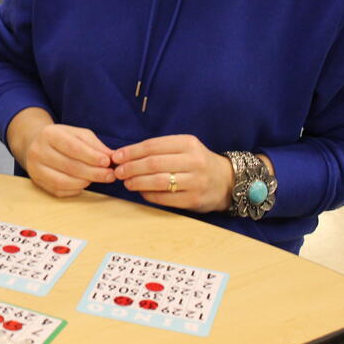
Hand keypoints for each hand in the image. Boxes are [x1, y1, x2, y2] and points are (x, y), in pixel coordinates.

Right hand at [12, 122, 115, 197]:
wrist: (36, 144)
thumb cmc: (62, 139)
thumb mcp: (78, 135)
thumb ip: (95, 146)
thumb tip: (112, 158)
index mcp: (49, 134)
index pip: (73, 147)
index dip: (91, 157)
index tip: (107, 162)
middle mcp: (38, 151)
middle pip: (69, 166)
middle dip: (93, 172)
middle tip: (110, 175)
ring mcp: (35, 168)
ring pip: (62, 181)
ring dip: (84, 182)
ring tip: (98, 179)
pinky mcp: (37, 182)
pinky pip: (58, 191)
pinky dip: (74, 189)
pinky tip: (84, 184)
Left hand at [112, 135, 233, 212]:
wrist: (227, 181)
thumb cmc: (197, 162)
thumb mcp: (184, 148)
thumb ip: (159, 150)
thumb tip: (125, 156)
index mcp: (188, 143)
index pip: (152, 146)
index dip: (131, 152)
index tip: (116, 157)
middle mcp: (194, 161)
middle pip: (153, 164)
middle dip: (131, 168)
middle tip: (118, 172)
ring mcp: (196, 181)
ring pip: (158, 181)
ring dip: (137, 182)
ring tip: (127, 183)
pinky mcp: (195, 199)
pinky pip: (166, 198)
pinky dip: (149, 195)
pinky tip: (142, 192)